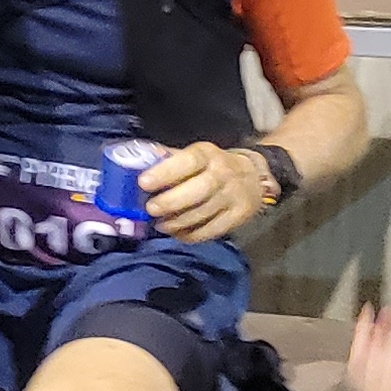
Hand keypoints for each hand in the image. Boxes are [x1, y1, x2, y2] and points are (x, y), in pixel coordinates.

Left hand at [136, 140, 269, 243]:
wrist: (254, 177)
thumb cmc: (212, 166)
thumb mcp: (195, 155)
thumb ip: (168, 160)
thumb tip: (136, 162)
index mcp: (208, 154)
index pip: (188, 161)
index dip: (165, 172)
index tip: (144, 183)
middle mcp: (223, 173)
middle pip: (198, 190)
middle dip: (170, 202)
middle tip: (150, 209)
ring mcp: (233, 196)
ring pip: (203, 213)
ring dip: (177, 222)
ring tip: (160, 224)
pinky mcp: (239, 216)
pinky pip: (212, 230)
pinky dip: (191, 235)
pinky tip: (177, 233)